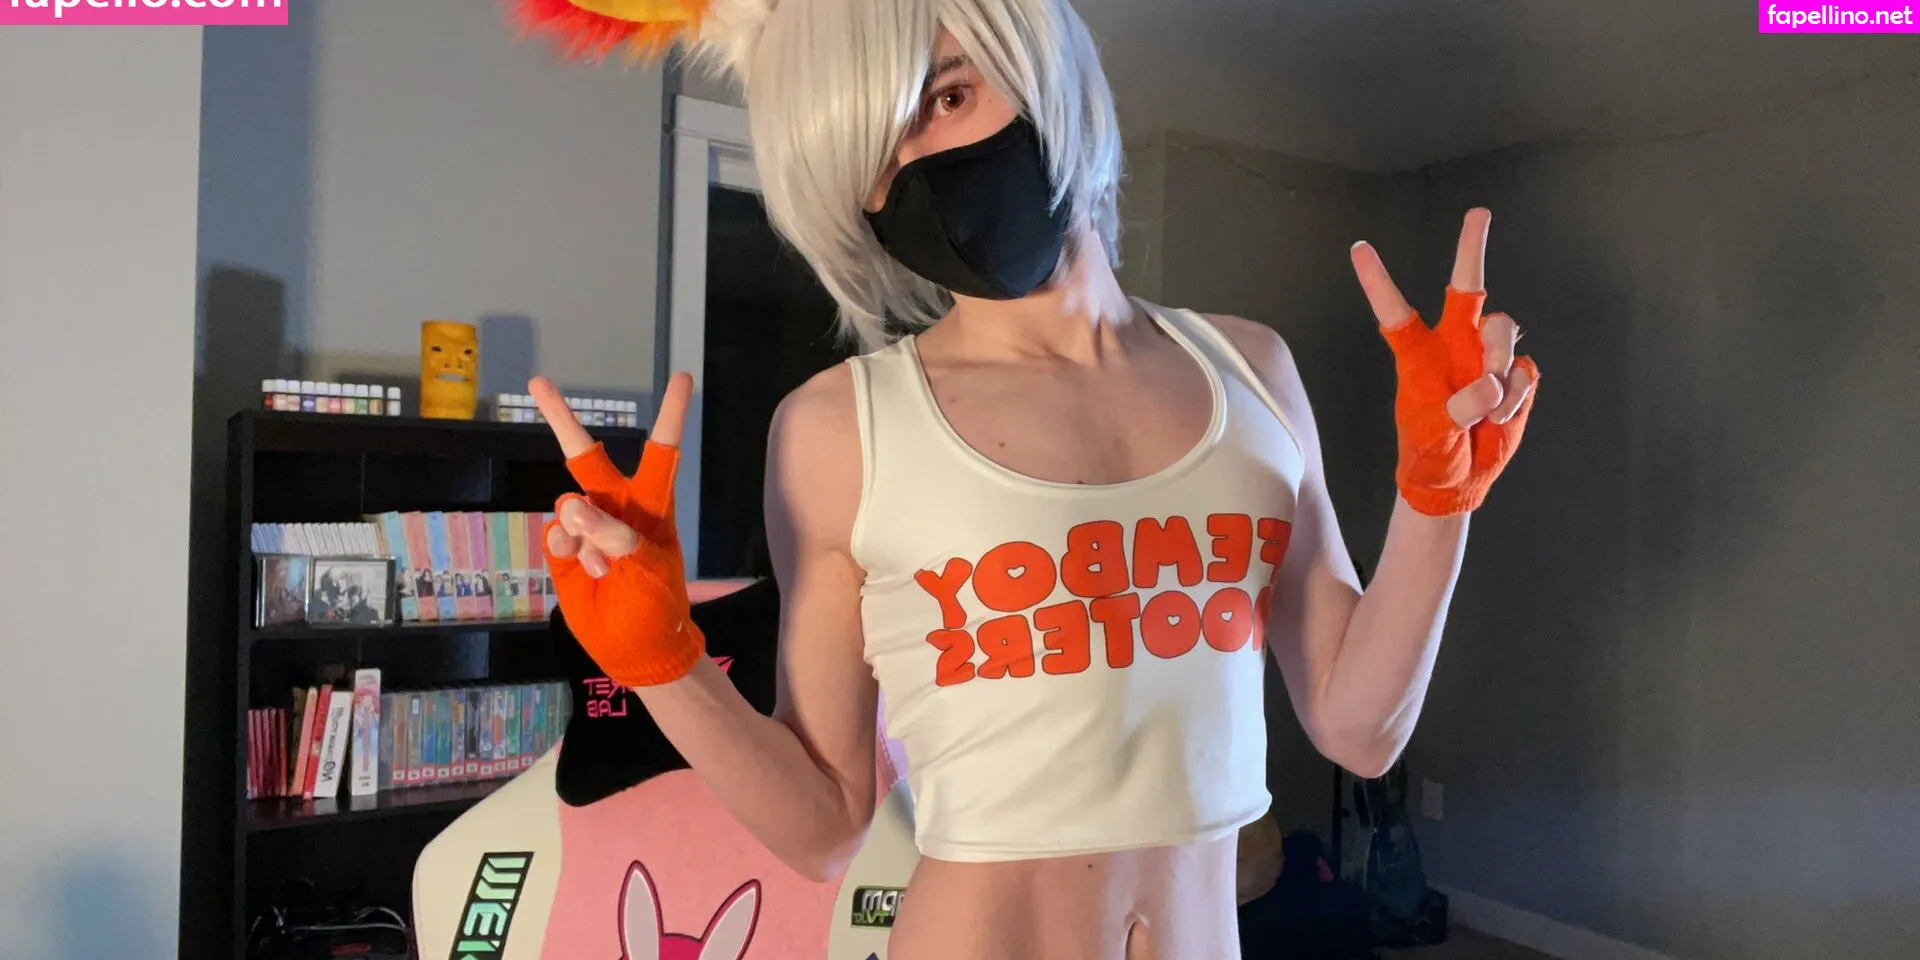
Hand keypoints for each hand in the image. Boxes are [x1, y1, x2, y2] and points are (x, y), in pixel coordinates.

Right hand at [533, 371, 705, 686]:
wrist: (636, 649)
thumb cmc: (656, 605)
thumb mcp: (647, 569)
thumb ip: (614, 535)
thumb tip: (572, 505)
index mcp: (652, 505)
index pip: (662, 452)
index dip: (671, 414)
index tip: (681, 375)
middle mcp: (616, 507)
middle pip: (586, 457)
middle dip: (561, 420)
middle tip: (538, 383)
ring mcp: (586, 528)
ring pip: (569, 506)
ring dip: (583, 533)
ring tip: (604, 567)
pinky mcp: (563, 551)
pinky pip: (555, 535)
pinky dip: (567, 551)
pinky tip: (587, 570)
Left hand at [1352, 207, 1539, 515]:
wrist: (1458, 478)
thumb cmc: (1430, 450)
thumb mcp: (1432, 431)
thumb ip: (1459, 405)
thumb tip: (1492, 385)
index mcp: (1418, 354)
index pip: (1396, 311)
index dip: (1378, 280)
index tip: (1359, 249)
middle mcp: (1454, 344)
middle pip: (1467, 287)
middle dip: (1472, 248)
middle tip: (1478, 213)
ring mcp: (1487, 356)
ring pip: (1504, 329)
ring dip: (1499, 360)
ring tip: (1489, 401)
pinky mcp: (1517, 375)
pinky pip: (1525, 368)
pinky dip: (1517, 395)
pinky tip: (1500, 417)